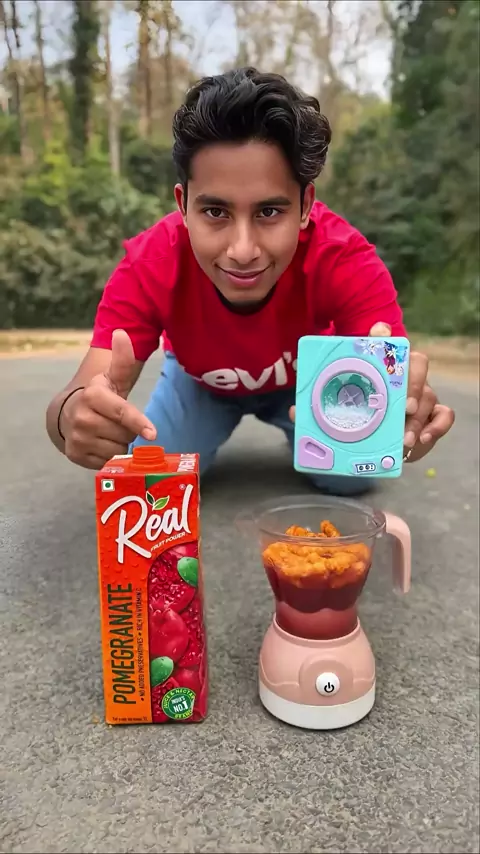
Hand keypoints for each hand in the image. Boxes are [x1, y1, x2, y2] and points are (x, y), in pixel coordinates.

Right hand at [61, 329, 156, 469]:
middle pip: (124, 434)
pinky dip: (109, 456)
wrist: (67, 415)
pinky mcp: (75, 455)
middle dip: (127, 431)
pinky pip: (106, 462)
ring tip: (109, 433)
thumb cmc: (99, 396)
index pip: (122, 412)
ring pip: (117, 450)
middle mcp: (81, 417)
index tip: (152, 433)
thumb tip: (121, 333)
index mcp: (92, 395)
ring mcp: (77, 438)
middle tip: (118, 423)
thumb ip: (121, 360)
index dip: (138, 423)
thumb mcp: (111, 379)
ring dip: (119, 444)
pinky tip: (101, 444)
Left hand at [289, 323, 454, 462]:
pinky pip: (444, 416)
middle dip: (414, 382)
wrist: (369, 438)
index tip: (378, 331)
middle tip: (404, 407)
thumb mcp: (332, 410)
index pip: (384, 341)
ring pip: (430, 395)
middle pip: (418, 363)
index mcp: (379, 368)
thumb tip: (295, 412)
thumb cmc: (353, 417)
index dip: (382, 334)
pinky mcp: (430, 417)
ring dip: (419, 417)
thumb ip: (317, 408)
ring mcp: (420, 396)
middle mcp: (402, 377)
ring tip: (404, 438)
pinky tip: (421, 440)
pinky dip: (436, 427)